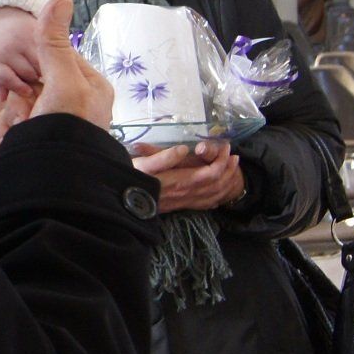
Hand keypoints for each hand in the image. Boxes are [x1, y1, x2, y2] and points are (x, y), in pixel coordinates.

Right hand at [0, 0, 112, 154]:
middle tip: (23, 121)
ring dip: (6, 129)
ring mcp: (54, 131)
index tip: (28, 92)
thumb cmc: (67, 131)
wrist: (54, 184)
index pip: (51, 63)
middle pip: (29, 90)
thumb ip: (54, 43)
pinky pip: (10, 138)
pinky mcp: (36, 150)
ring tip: (12, 144)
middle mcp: (74, 109)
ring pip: (17, 114)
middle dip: (16, 109)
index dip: (32, 74)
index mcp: (89, 88)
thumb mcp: (63, 81)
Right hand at [131, 140, 245, 212]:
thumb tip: (184, 149)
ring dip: (226, 182)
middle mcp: (185, 194)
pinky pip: (204, 205)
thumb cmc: (129, 180)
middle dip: (228, 169)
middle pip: (217, 184)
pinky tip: (218, 194)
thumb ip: (163, 157)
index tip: (225, 147)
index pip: (210, 173)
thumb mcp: (142, 165)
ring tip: (232, 168)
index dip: (221, 160)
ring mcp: (183, 202)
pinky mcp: (179, 207)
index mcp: (180, 182)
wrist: (121, 204)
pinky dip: (216, 197)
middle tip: (233, 155)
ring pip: (213, 195)